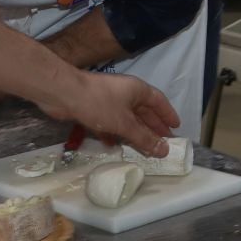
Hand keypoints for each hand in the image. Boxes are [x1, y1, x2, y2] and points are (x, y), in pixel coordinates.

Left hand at [41, 73, 176, 156]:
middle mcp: (125, 93)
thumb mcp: (125, 124)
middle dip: (153, 127)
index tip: (176, 127)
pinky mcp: (94, 108)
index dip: (168, 114)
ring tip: (143, 148)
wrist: (64, 94)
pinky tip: (115, 146)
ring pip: (127, 119)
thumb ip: (145, 138)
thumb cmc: (98, 104)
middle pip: (144, 111)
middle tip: (163, 143)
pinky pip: (110, 123)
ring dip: (135, 133)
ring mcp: (109, 100)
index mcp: (138, 90)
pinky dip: (114, 134)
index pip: (159, 102)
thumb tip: (165, 150)